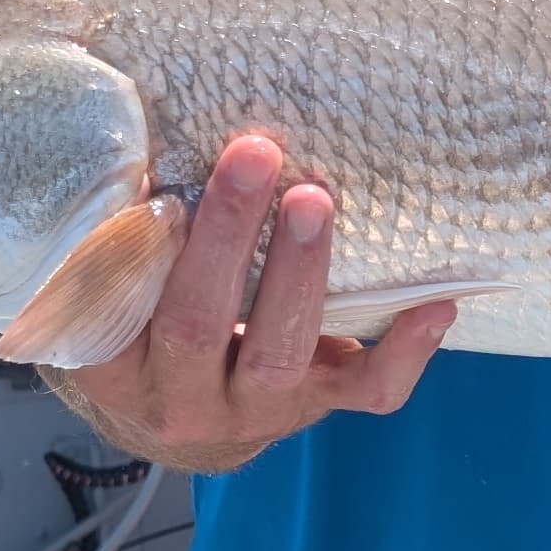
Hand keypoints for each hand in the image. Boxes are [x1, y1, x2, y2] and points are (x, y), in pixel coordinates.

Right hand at [40, 133, 456, 474]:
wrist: (187, 416)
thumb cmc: (149, 321)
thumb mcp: (118, 291)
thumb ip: (124, 236)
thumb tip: (136, 134)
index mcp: (115, 366)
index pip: (118, 311)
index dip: (136, 251)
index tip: (156, 182)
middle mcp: (179, 400)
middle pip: (197, 324)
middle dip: (227, 238)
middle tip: (254, 156)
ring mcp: (254, 411)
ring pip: (278, 355)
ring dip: (299, 273)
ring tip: (314, 200)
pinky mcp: (318, 407)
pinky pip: (368, 391)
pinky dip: (406, 350)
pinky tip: (435, 301)